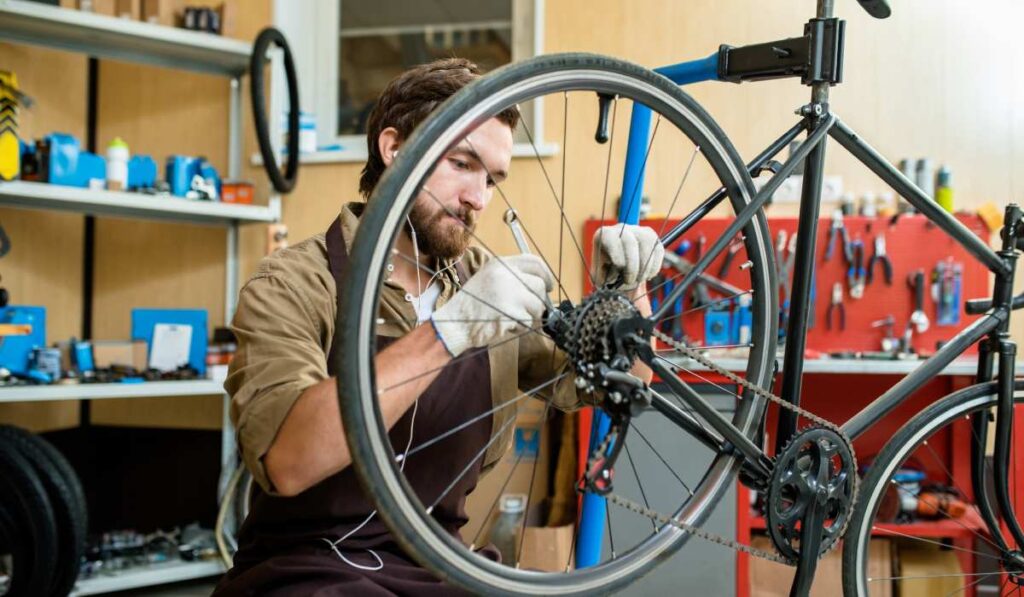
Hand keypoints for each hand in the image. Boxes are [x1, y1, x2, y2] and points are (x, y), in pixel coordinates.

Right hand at [431, 254, 553, 356]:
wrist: (454, 323)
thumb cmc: (472, 305)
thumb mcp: (488, 278)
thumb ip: (511, 276)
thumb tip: (540, 285)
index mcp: (500, 263)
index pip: (534, 261)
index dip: (546, 274)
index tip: (548, 285)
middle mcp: (506, 274)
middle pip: (539, 285)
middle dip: (539, 300)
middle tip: (530, 310)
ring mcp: (509, 293)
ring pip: (537, 305)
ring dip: (529, 315)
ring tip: (511, 318)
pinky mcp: (511, 312)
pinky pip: (528, 321)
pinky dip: (520, 327)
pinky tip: (504, 325)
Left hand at [593, 224, 663, 289]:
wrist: (621, 273)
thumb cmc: (608, 274)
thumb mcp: (600, 277)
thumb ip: (604, 276)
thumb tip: (614, 275)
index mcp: (604, 235)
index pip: (610, 237)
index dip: (616, 252)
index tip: (620, 267)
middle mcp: (621, 229)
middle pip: (629, 241)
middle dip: (631, 265)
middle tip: (630, 281)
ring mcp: (638, 231)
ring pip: (646, 244)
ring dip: (644, 267)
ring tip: (639, 279)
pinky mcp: (652, 238)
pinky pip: (658, 249)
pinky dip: (654, 266)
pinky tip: (647, 275)